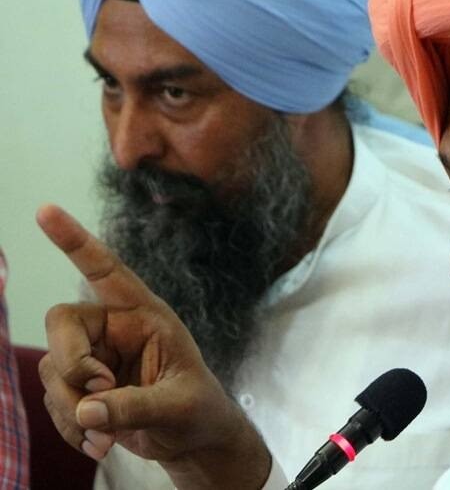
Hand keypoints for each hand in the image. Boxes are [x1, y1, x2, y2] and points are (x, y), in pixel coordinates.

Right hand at [37, 204, 271, 489]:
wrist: (191, 440)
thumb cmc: (197, 410)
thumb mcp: (179, 405)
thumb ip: (136, 406)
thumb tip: (86, 410)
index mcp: (145, 315)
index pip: (107, 271)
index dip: (76, 241)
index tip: (46, 210)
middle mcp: (113, 329)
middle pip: (61, 324)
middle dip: (72, 364)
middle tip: (99, 392)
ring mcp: (92, 357)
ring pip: (52, 369)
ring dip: (72, 408)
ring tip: (109, 436)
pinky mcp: (78, 388)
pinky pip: (53, 401)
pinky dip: (72, 428)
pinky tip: (100, 444)